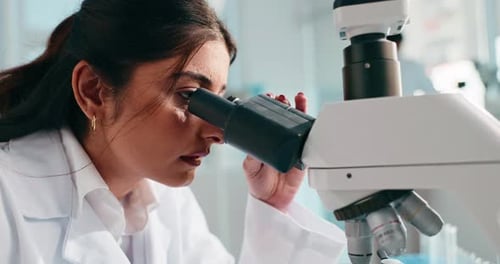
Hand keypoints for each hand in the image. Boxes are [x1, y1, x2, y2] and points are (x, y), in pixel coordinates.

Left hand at [243, 92, 306, 211]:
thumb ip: (252, 158)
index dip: (269, 107)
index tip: (269, 98)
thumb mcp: (250, 168)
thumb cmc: (259, 183)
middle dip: (286, 104)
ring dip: (300, 109)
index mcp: (266, 140)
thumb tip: (253, 148)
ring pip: (299, 124)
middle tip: (282, 98)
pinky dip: (313, 128)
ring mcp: (293, 146)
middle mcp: (281, 141)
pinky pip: (311, 140)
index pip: (269, 119)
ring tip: (299, 98)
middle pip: (286, 117)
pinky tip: (312, 119)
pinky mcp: (304, 155)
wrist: (272, 201)